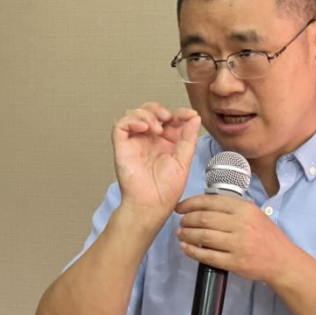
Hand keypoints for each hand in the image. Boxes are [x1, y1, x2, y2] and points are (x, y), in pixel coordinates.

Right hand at [113, 103, 200, 219]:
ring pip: (135, 114)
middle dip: (159, 109)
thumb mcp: (183, 161)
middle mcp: (149, 140)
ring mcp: (135, 142)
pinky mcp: (122, 146)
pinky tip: (144, 128)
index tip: (189, 115)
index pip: (170, 119)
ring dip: (147, 114)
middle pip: (150, 111)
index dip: (179, 113)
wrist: (151, 205)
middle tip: (168, 118)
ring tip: (156, 127)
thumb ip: (188, 138)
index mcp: (166, 143)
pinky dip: (132, 120)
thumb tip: (194, 117)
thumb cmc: (166, 190)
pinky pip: (121, 125)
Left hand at [175, 195, 295, 284]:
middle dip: (187, 220)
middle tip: (181, 222)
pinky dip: (192, 251)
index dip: (190, 203)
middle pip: (204, 218)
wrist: (282, 260)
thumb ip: (232, 208)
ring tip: (181, 234)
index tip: (180, 207)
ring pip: (203, 237)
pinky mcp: (235, 263)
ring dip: (187, 234)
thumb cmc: (266, 236)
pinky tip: (185, 247)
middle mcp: (241, 224)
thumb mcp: (254, 213)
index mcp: (244, 209)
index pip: (210, 201)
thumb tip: (203, 205)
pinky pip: (208, 256)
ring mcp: (238, 245)